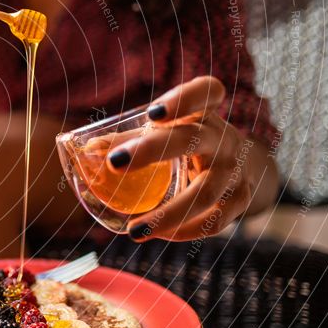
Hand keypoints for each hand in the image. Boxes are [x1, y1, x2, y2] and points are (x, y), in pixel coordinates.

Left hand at [106, 76, 257, 241]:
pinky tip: (158, 234)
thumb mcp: (165, 133)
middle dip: (152, 151)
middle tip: (115, 164)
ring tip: (134, 230)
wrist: (239, 165)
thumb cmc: (187, 143)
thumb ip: (128, 139)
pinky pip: (214, 222)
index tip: (153, 112)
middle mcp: (223, 138)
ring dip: (168, 215)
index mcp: (204, 113)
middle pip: (192, 140)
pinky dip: (184, 231)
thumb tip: (88, 150)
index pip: (206, 92)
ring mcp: (234, 170)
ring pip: (204, 192)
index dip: (183, 99)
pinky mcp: (239, 199)